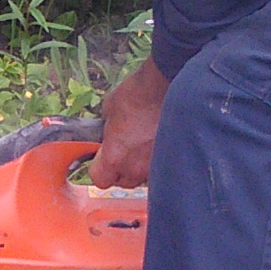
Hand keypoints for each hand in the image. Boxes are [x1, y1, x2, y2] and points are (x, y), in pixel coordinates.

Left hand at [90, 54, 168, 187]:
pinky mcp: (172, 160)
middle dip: (119, 168)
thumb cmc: (138, 95)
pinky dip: (157, 159)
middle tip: (121, 151)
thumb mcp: (109, 109)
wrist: (168, 88)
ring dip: (139, 165)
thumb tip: (109, 128)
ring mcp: (155, 167)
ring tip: (142, 146)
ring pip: (143, 176)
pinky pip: (159, 166)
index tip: (100, 158)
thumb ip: (106, 126)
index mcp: (113, 158)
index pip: (99, 179)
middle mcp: (134, 168)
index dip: (98, 169)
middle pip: (122, 181)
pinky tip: (158, 143)